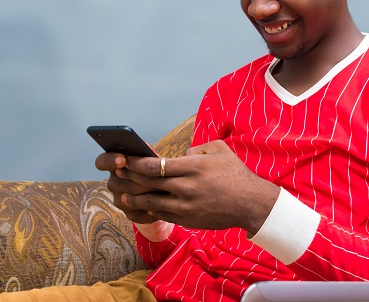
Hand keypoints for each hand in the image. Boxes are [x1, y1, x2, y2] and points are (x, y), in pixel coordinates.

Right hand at [95, 152, 158, 223]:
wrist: (163, 191)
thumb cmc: (156, 169)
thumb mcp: (152, 158)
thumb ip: (146, 153)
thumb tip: (145, 148)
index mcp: (115, 165)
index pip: (102, 162)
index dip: (110, 161)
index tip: (122, 160)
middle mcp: (113, 183)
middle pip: (119, 182)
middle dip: (139, 179)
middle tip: (157, 176)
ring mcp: (119, 200)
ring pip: (130, 198)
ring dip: (147, 193)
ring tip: (164, 188)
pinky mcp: (129, 213)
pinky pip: (138, 212)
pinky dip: (150, 208)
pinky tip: (162, 203)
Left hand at [121, 140, 279, 233]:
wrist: (250, 203)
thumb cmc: (235, 174)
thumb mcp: (219, 150)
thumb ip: (196, 149)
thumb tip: (180, 156)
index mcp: (192, 167)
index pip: (155, 166)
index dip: (135, 163)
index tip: (125, 159)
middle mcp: (186, 187)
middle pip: (149, 183)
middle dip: (130, 178)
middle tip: (117, 174)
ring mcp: (186, 206)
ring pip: (151, 202)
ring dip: (134, 198)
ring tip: (123, 194)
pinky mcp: (188, 219)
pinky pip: (163, 214)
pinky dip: (150, 209)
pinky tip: (142, 205)